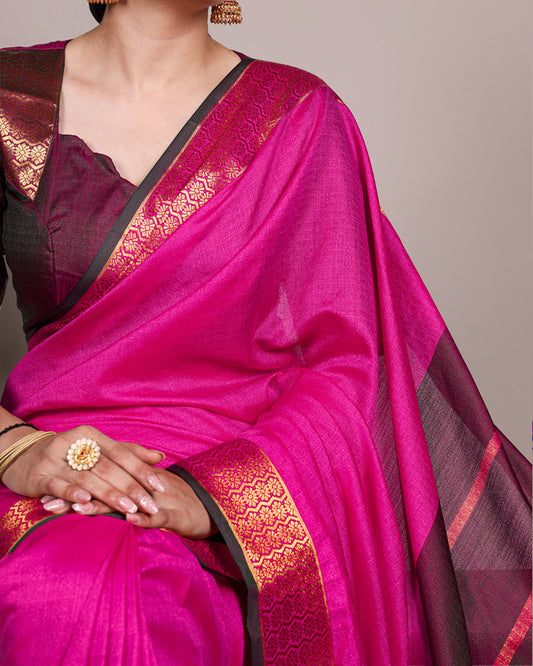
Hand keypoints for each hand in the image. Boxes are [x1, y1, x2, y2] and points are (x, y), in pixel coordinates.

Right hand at [1, 426, 165, 517]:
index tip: (159, 486)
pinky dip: (73, 493)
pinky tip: (87, 503)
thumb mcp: (97, 449)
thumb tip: (159, 456)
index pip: (121, 453)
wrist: (22, 456)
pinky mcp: (39, 476)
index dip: (141, 470)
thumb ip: (128, 452)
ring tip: (129, 509)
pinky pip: (58, 485)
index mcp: (91, 435)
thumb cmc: (68, 455)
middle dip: (131, 488)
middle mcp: (74, 444)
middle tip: (149, 505)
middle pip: (108, 467)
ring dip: (110, 494)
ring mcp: (55, 459)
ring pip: (88, 478)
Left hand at [41, 469, 217, 539]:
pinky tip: (127, 520)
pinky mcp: (173, 515)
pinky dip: (142, 519)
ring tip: (77, 510)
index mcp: (132, 483)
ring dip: (101, 506)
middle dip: (76, 497)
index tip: (47, 493)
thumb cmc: (173, 506)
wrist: (208, 510)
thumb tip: (88, 499)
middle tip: (49, 503)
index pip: (99, 481)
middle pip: (105, 489)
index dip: (73, 487)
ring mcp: (156, 500)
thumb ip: (121, 496)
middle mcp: (140, 488)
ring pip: (126, 502)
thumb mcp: (143, 500)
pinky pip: (156, 517)